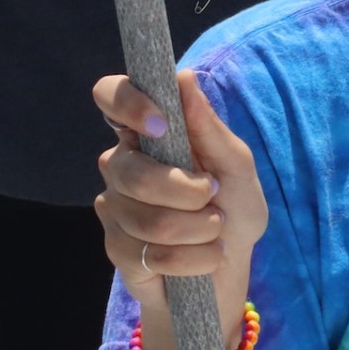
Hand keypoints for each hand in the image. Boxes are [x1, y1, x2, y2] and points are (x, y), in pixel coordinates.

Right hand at [94, 70, 266, 349]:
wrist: (229, 270)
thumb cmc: (233, 208)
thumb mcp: (237, 168)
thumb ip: (210, 128)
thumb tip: (183, 79)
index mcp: (149, 132)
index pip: (111, 96)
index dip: (127, 103)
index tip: (159, 125)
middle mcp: (122, 163)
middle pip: (131, 171)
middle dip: (188, 191)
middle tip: (213, 196)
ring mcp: (114, 206)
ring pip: (147, 218)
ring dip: (199, 230)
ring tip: (213, 230)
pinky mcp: (116, 248)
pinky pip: (153, 253)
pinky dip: (194, 259)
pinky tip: (202, 257)